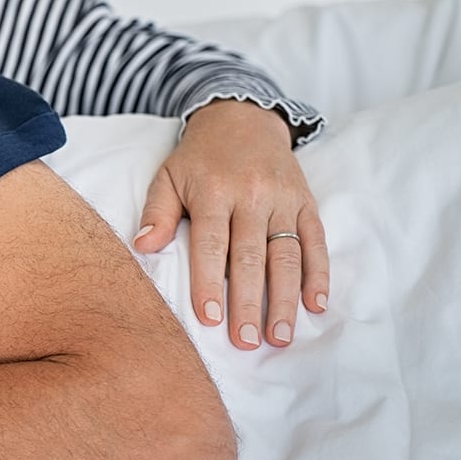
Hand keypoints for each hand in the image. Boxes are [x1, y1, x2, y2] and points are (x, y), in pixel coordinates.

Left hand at [133, 100, 329, 349]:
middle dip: (248, 302)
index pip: (212, 243)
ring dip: (285, 299)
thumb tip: (142, 247)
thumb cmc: (199, 158)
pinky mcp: (307, 202)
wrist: (243, 118)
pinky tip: (315, 305)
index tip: (210, 318)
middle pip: (251, 257)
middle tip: (246, 341)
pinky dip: (318, 275)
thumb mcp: (169, 176)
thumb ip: (156, 212)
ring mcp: (284, 199)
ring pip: (287, 255)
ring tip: (280, 336)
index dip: (209, 281)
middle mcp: (253, 196)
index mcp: (215, 191)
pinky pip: (315, 242)